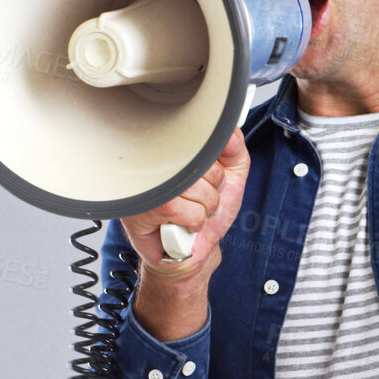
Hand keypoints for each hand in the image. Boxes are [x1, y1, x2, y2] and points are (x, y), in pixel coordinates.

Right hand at [120, 128, 250, 287]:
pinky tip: (185, 223)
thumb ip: (233, 149)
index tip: (214, 175)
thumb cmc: (207, 209)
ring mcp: (147, 185)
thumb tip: (228, 131)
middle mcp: (154, 161)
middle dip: (214, 187)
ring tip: (193, 211)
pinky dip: (195, 222)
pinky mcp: (144, 210)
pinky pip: (187, 211)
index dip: (217, 164)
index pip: (202, 140)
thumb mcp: (231, 174)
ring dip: (206, 207)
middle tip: (203, 197)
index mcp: (172, 149)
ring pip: (196, 189)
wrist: (195, 247)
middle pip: (202, 163)